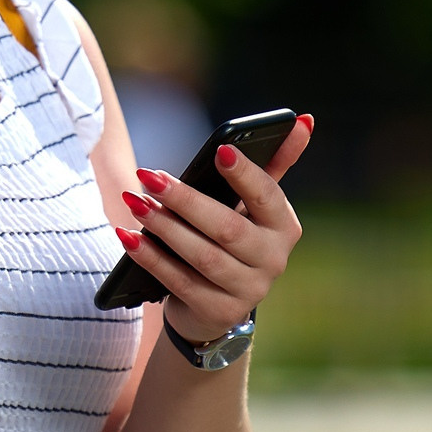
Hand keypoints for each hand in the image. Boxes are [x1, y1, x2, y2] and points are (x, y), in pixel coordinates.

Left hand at [119, 117, 312, 342]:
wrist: (214, 304)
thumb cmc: (231, 239)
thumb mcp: (251, 205)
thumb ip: (272, 165)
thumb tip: (303, 120)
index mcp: (284, 226)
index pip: (267, 194)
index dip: (245, 173)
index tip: (219, 151)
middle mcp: (274, 259)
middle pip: (227, 227)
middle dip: (185, 200)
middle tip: (149, 176)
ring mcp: (249, 290)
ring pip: (202, 256)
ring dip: (164, 227)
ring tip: (134, 202)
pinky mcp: (219, 312)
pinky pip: (180, 282)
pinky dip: (152, 259)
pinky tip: (128, 238)